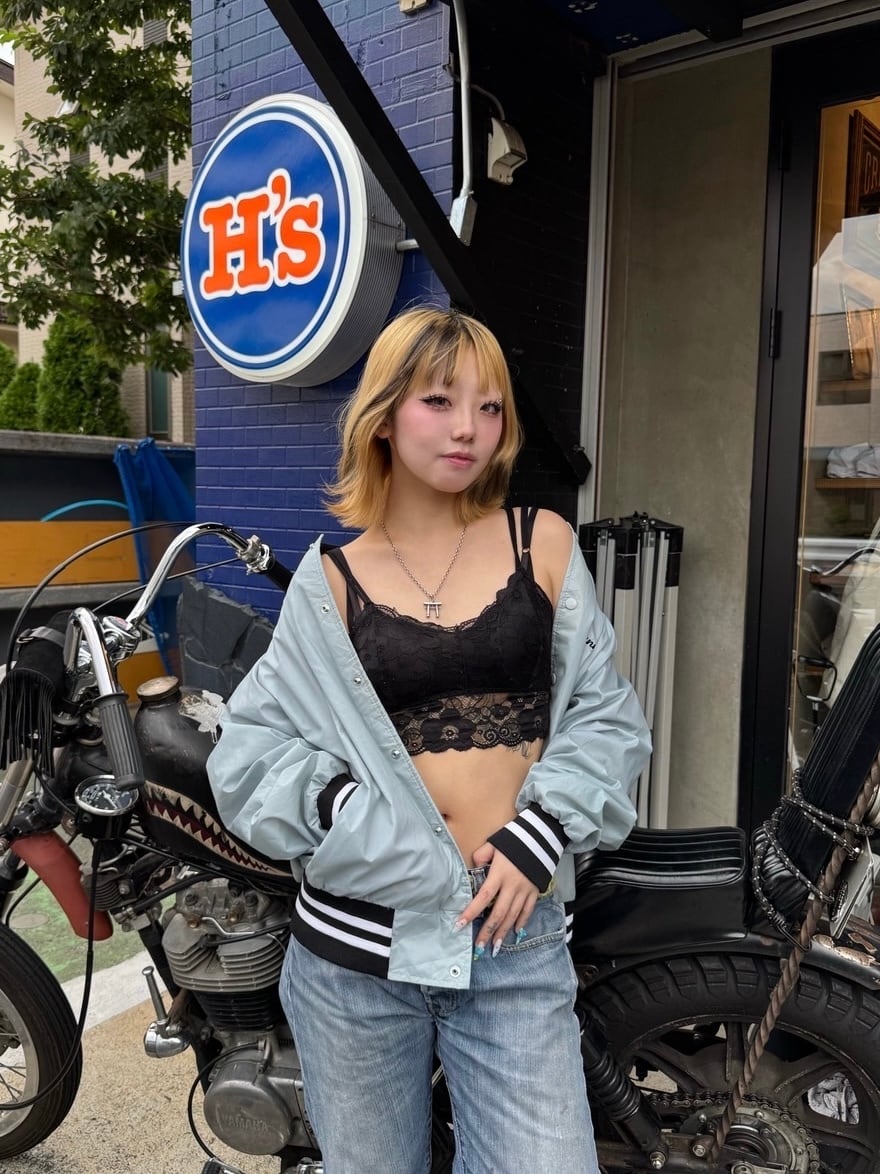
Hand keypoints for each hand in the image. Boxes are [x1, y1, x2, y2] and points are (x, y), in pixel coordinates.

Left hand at [456, 842, 539, 956]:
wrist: (541, 837)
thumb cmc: (514, 840)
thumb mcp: (494, 844)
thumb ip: (481, 856)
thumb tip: (473, 868)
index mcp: (499, 874)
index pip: (483, 897)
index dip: (471, 912)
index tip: (460, 924)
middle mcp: (512, 885)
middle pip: (498, 913)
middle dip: (488, 931)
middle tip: (479, 947)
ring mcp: (525, 890)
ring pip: (513, 916)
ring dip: (503, 932)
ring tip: (495, 946)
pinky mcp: (535, 891)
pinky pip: (528, 910)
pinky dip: (521, 921)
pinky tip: (515, 932)